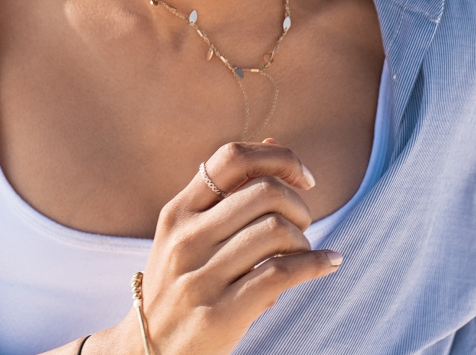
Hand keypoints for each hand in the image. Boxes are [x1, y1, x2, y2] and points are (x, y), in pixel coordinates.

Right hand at [107, 139, 343, 354]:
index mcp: (178, 213)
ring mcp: (200, 278)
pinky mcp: (220, 314)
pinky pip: (282, 273)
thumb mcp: (187, 237)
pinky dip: (316, 264)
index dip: (278, 157)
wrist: (148, 352)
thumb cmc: (179, 288)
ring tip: (302, 252)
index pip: (232, 159)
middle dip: (298, 204)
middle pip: (264, 191)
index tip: (303, 177)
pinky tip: (328, 263)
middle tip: (302, 224)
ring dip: (303, 239)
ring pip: (276, 231)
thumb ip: (226, 195)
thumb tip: (272, 141)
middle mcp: (185, 240)